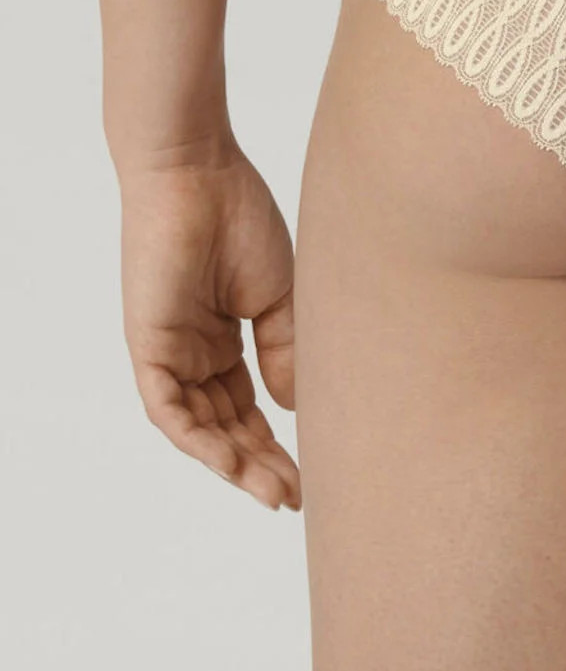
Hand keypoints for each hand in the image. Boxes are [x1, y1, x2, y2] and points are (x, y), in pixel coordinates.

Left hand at [117, 140, 301, 509]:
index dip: (277, 441)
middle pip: (227, 424)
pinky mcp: (147, 344)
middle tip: (297, 496)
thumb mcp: (280, 296)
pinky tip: (231, 463)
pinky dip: (198, 439)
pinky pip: (168, 408)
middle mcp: (194, 351)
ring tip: (274, 491)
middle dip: (261, 464)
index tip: (312, 471)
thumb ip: (284, 351)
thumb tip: (291, 409)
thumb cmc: (241, 218)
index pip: (249, 404)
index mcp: (224, 336)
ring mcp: (169, 350)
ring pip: (198, 427)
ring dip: (234, 463)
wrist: (199, 174)